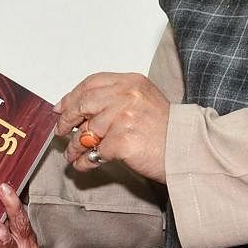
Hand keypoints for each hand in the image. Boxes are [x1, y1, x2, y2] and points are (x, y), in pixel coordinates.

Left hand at [54, 72, 169, 182]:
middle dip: (67, 119)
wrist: (187, 151)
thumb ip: (113, 99)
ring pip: (86, 132)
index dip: (72, 96)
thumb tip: (76, 106)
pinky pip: (94, 153)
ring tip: (72, 155)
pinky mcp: (122, 141)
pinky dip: (85, 162)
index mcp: (131, 83)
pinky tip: (85, 165)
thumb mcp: (142, 101)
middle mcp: (127, 96)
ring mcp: (124, 118)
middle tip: (61, 131)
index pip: (91, 83)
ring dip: (74, 147)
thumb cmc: (165, 130)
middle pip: (83, 103)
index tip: (61, 108)